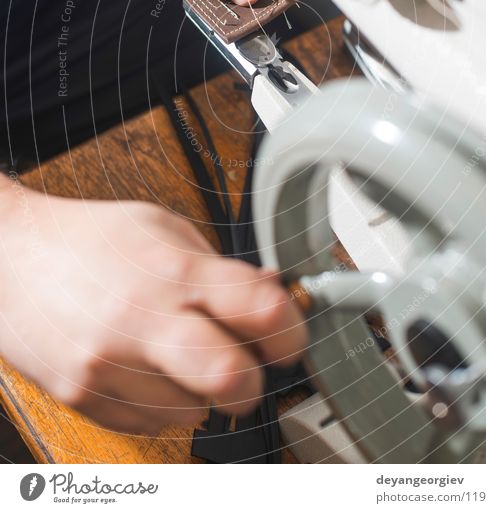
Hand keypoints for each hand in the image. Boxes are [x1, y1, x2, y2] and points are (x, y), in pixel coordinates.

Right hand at [0, 180, 306, 433]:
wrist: (9, 258)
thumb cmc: (87, 239)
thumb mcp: (163, 228)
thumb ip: (219, 266)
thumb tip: (272, 296)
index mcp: (174, 270)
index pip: (262, 309)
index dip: (293, 330)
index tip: (290, 336)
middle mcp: (143, 319)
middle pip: (232, 378)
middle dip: (255, 382)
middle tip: (250, 367)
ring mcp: (110, 364)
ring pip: (195, 410)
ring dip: (201, 390)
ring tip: (177, 353)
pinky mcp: (84, 396)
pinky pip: (152, 423)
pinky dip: (162, 402)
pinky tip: (143, 366)